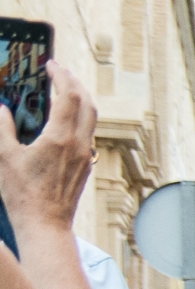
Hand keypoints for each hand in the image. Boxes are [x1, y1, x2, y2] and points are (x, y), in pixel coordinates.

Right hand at [0, 60, 97, 230]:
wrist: (45, 225)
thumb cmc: (23, 193)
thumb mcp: (3, 156)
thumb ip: (1, 127)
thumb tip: (1, 107)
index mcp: (61, 138)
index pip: (69, 96)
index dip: (61, 76)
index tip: (51, 64)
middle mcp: (80, 145)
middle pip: (88, 103)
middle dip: (75, 83)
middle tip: (59, 72)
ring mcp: (86, 156)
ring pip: (91, 119)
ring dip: (80, 100)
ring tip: (62, 90)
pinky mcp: (86, 166)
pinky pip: (88, 133)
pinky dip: (79, 118)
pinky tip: (64, 119)